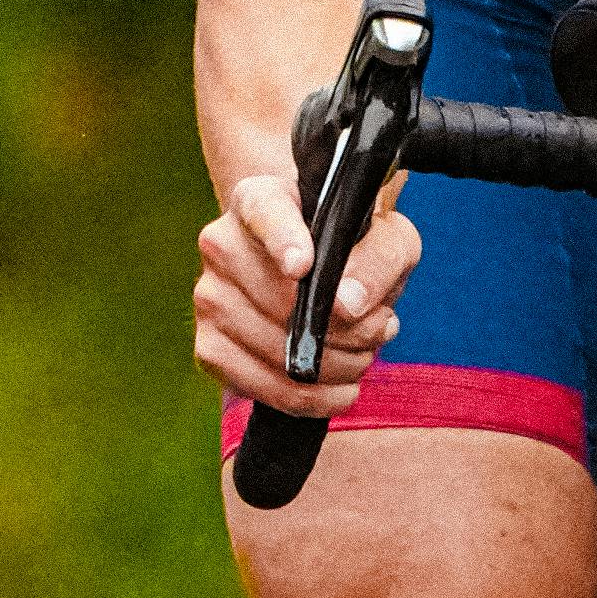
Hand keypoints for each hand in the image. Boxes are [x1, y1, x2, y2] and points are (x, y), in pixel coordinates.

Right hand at [193, 163, 416, 414]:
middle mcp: (220, 244)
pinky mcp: (209, 348)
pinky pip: (262, 388)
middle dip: (346, 330)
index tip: (303, 265)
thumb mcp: (387, 240)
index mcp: (259, 200)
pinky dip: (310, 398)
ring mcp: (208, 298)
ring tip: (362, 353)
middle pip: (283, 301)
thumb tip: (347, 305)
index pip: (266, 214)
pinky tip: (339, 387)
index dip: (284, 241)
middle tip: (380, 329)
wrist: (316, 273)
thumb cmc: (352, 249)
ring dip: (336, 366)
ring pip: (276, 351)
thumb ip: (378, 261)